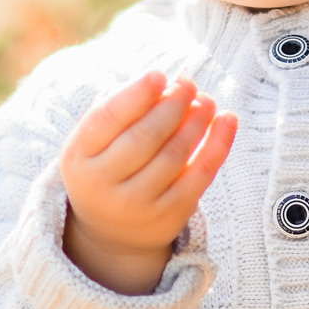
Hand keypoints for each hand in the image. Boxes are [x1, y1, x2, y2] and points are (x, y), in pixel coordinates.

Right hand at [60, 71, 236, 295]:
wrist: (113, 233)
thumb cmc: (108, 166)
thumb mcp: (96, 142)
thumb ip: (119, 109)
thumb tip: (162, 82)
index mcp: (80, 157)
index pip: (107, 120)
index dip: (135, 95)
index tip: (159, 75)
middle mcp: (103, 184)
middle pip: (144, 136)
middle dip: (172, 105)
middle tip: (188, 85)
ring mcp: (137, 204)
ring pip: (174, 155)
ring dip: (196, 121)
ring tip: (206, 101)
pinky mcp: (169, 216)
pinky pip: (200, 176)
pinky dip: (218, 144)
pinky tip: (228, 119)